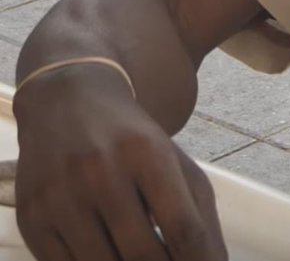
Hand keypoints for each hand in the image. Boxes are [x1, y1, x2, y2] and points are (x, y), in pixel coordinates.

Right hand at [14, 70, 227, 259]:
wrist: (68, 102)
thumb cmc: (132, 140)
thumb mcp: (172, 160)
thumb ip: (198, 209)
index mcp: (148, 153)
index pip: (182, 226)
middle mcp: (102, 172)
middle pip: (143, 254)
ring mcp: (62, 196)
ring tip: (140, 259)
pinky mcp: (32, 218)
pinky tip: (108, 256)